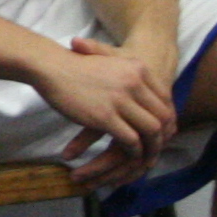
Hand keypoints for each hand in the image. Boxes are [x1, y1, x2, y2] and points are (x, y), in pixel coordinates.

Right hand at [34, 37, 176, 193]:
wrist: (52, 66)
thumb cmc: (77, 65)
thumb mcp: (110, 61)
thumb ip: (129, 75)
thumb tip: (142, 95)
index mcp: (138, 68)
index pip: (165, 98)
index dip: (165, 116)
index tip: (160, 128)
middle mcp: (134, 83)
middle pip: (161, 115)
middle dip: (162, 134)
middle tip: (156, 146)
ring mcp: (121, 100)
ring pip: (150, 130)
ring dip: (150, 146)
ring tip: (145, 154)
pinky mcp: (105, 117)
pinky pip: (130, 140)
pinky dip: (132, 150)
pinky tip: (127, 153)